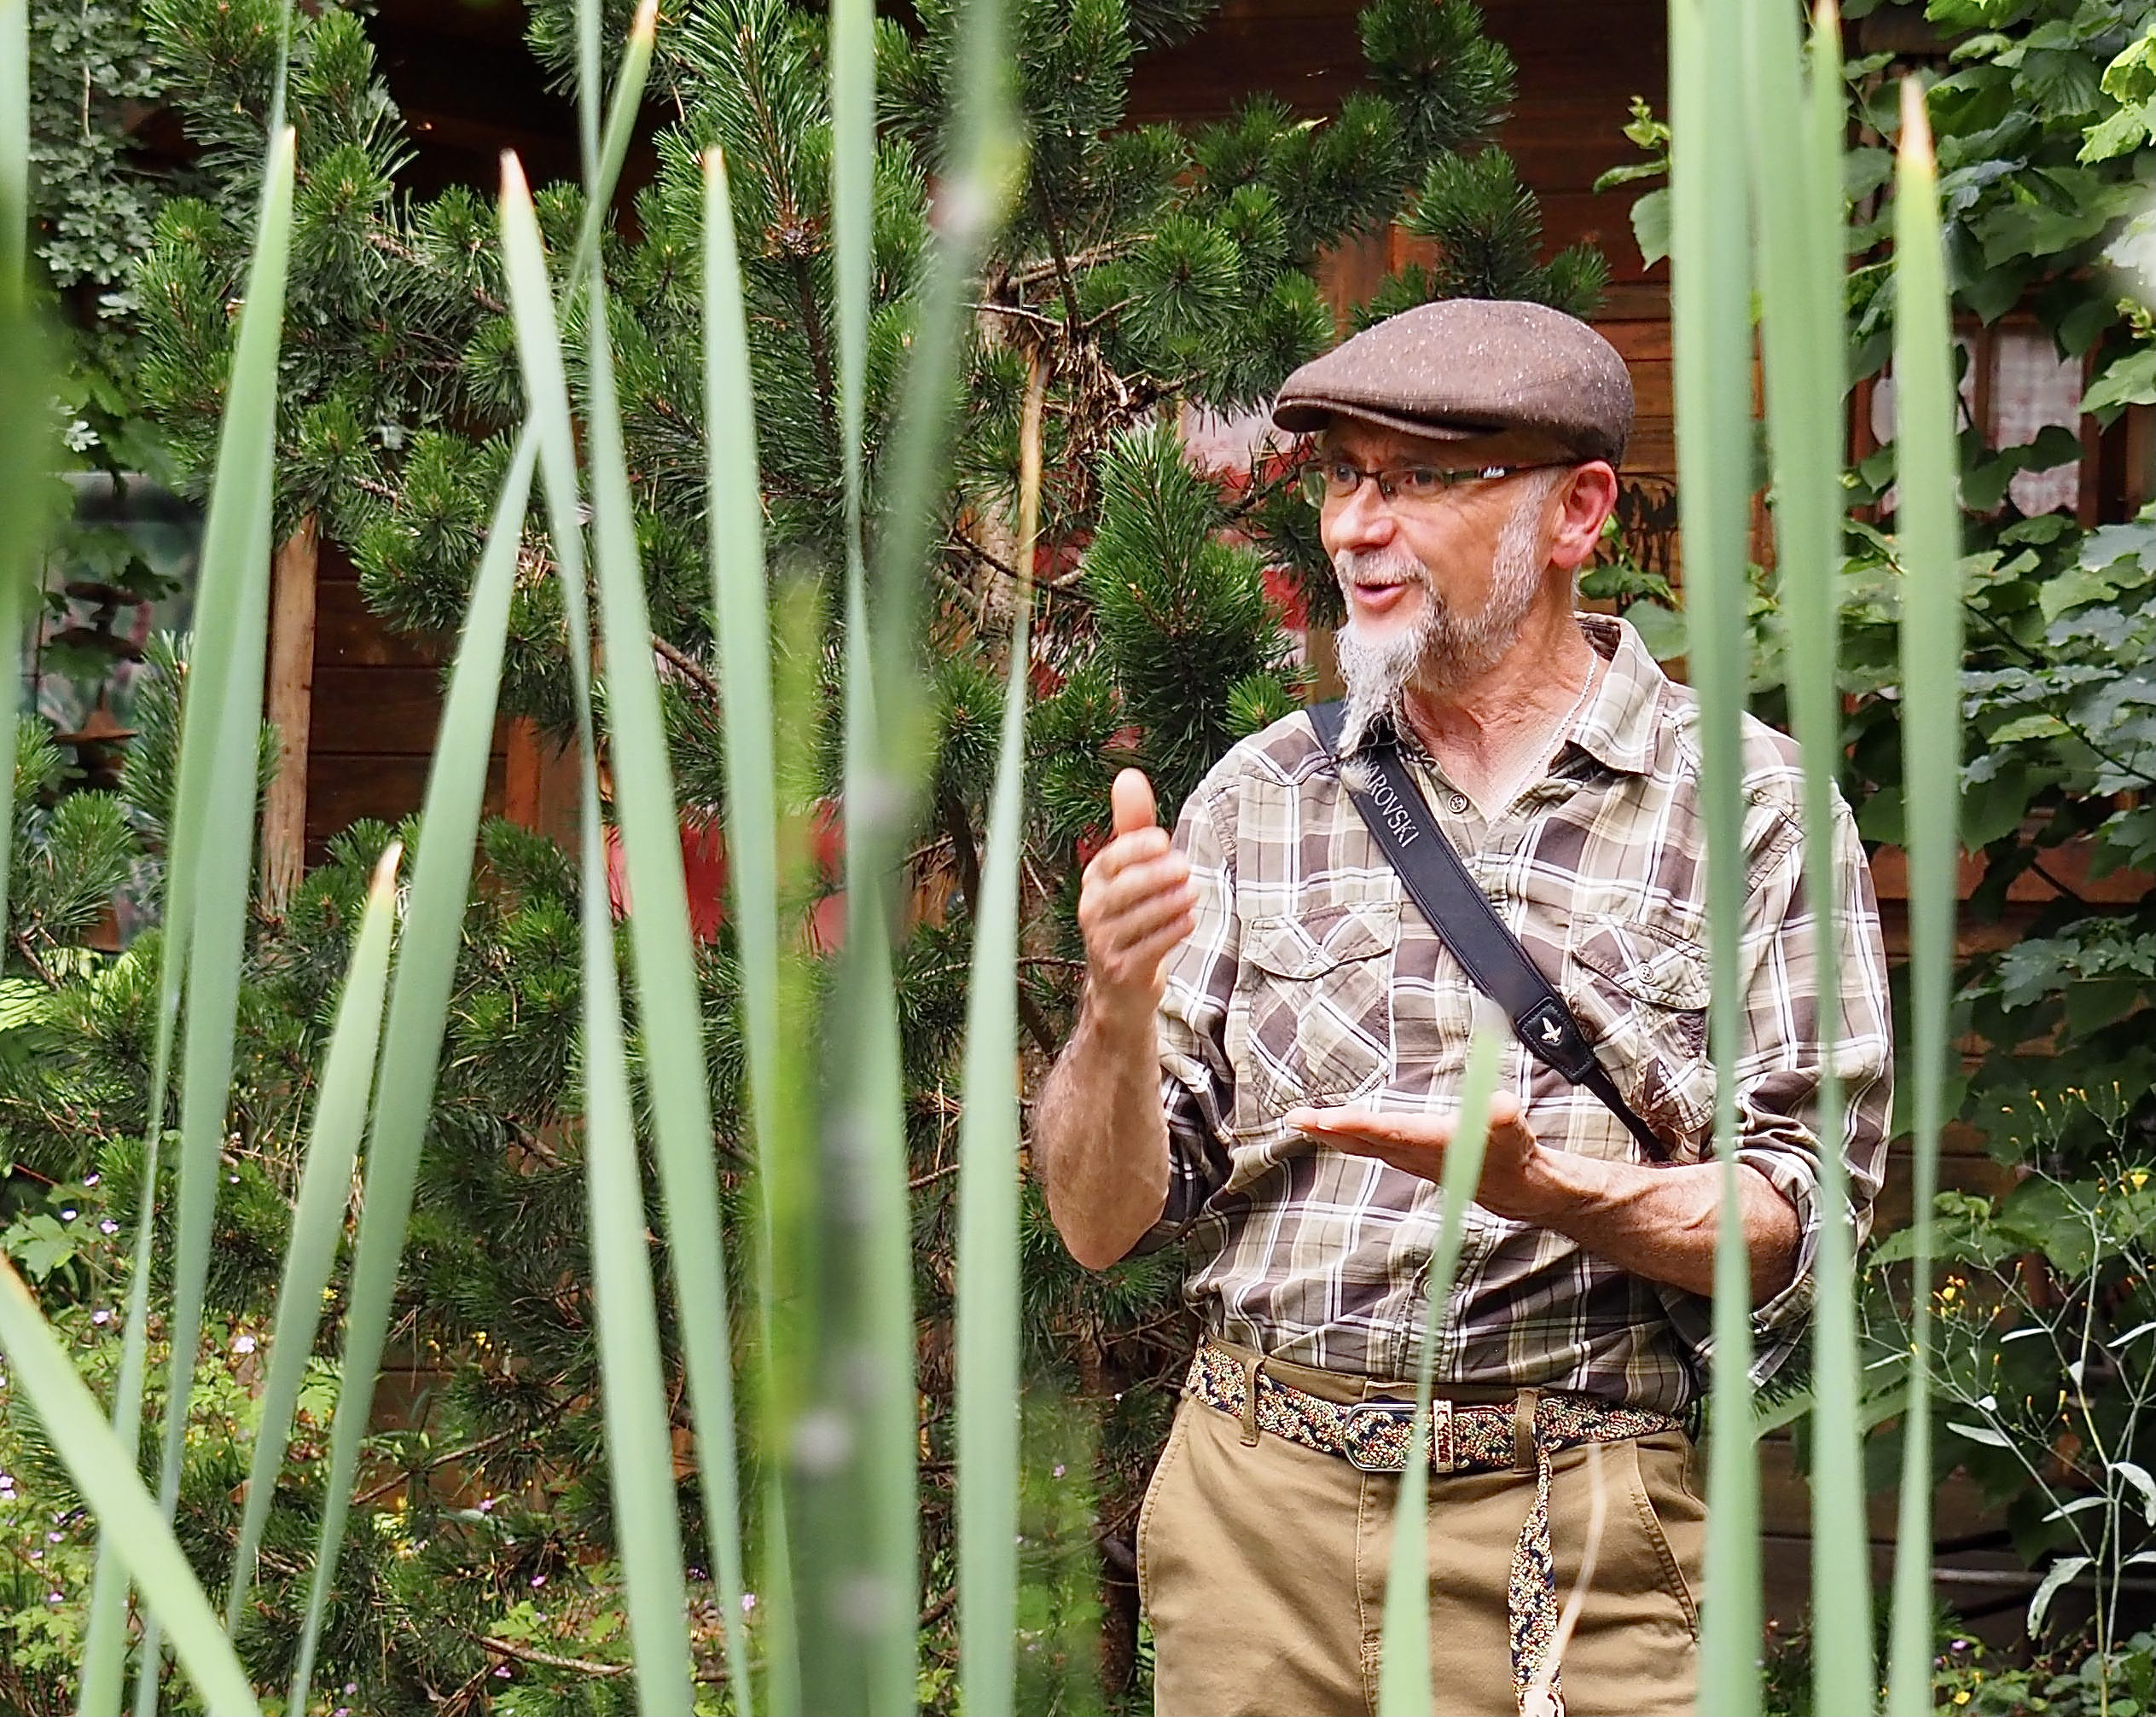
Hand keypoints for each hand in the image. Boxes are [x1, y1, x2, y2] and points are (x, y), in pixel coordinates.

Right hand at [1075, 769, 1196, 1026]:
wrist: (1120, 983)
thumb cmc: (1130, 913)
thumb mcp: (1130, 868)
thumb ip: (1131, 823)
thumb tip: (1128, 775)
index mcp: (1095, 879)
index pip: (1111, 859)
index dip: (1134, 849)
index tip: (1162, 840)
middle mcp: (1092, 909)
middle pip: (1123, 889)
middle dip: (1155, 876)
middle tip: (1185, 866)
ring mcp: (1104, 942)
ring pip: (1138, 919)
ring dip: (1169, 903)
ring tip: (1193, 891)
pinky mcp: (1122, 970)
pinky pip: (1149, 948)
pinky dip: (1171, 932)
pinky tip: (1188, 920)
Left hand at [1282, 1092, 1559, 1224]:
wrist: (1518, 1186)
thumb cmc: (1515, 1155)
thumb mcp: (1515, 1131)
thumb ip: (1505, 1118)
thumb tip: (1499, 1105)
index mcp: (1433, 1144)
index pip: (1387, 1132)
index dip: (1356, 1124)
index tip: (1326, 1119)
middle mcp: (1414, 1154)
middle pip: (1363, 1140)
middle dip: (1328, 1129)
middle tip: (1294, 1118)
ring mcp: (1409, 1158)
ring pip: (1362, 1144)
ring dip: (1331, 1133)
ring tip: (1299, 1120)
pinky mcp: (1411, 1156)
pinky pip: (1369, 1145)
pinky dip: (1347, 1136)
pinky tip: (1330, 1130)